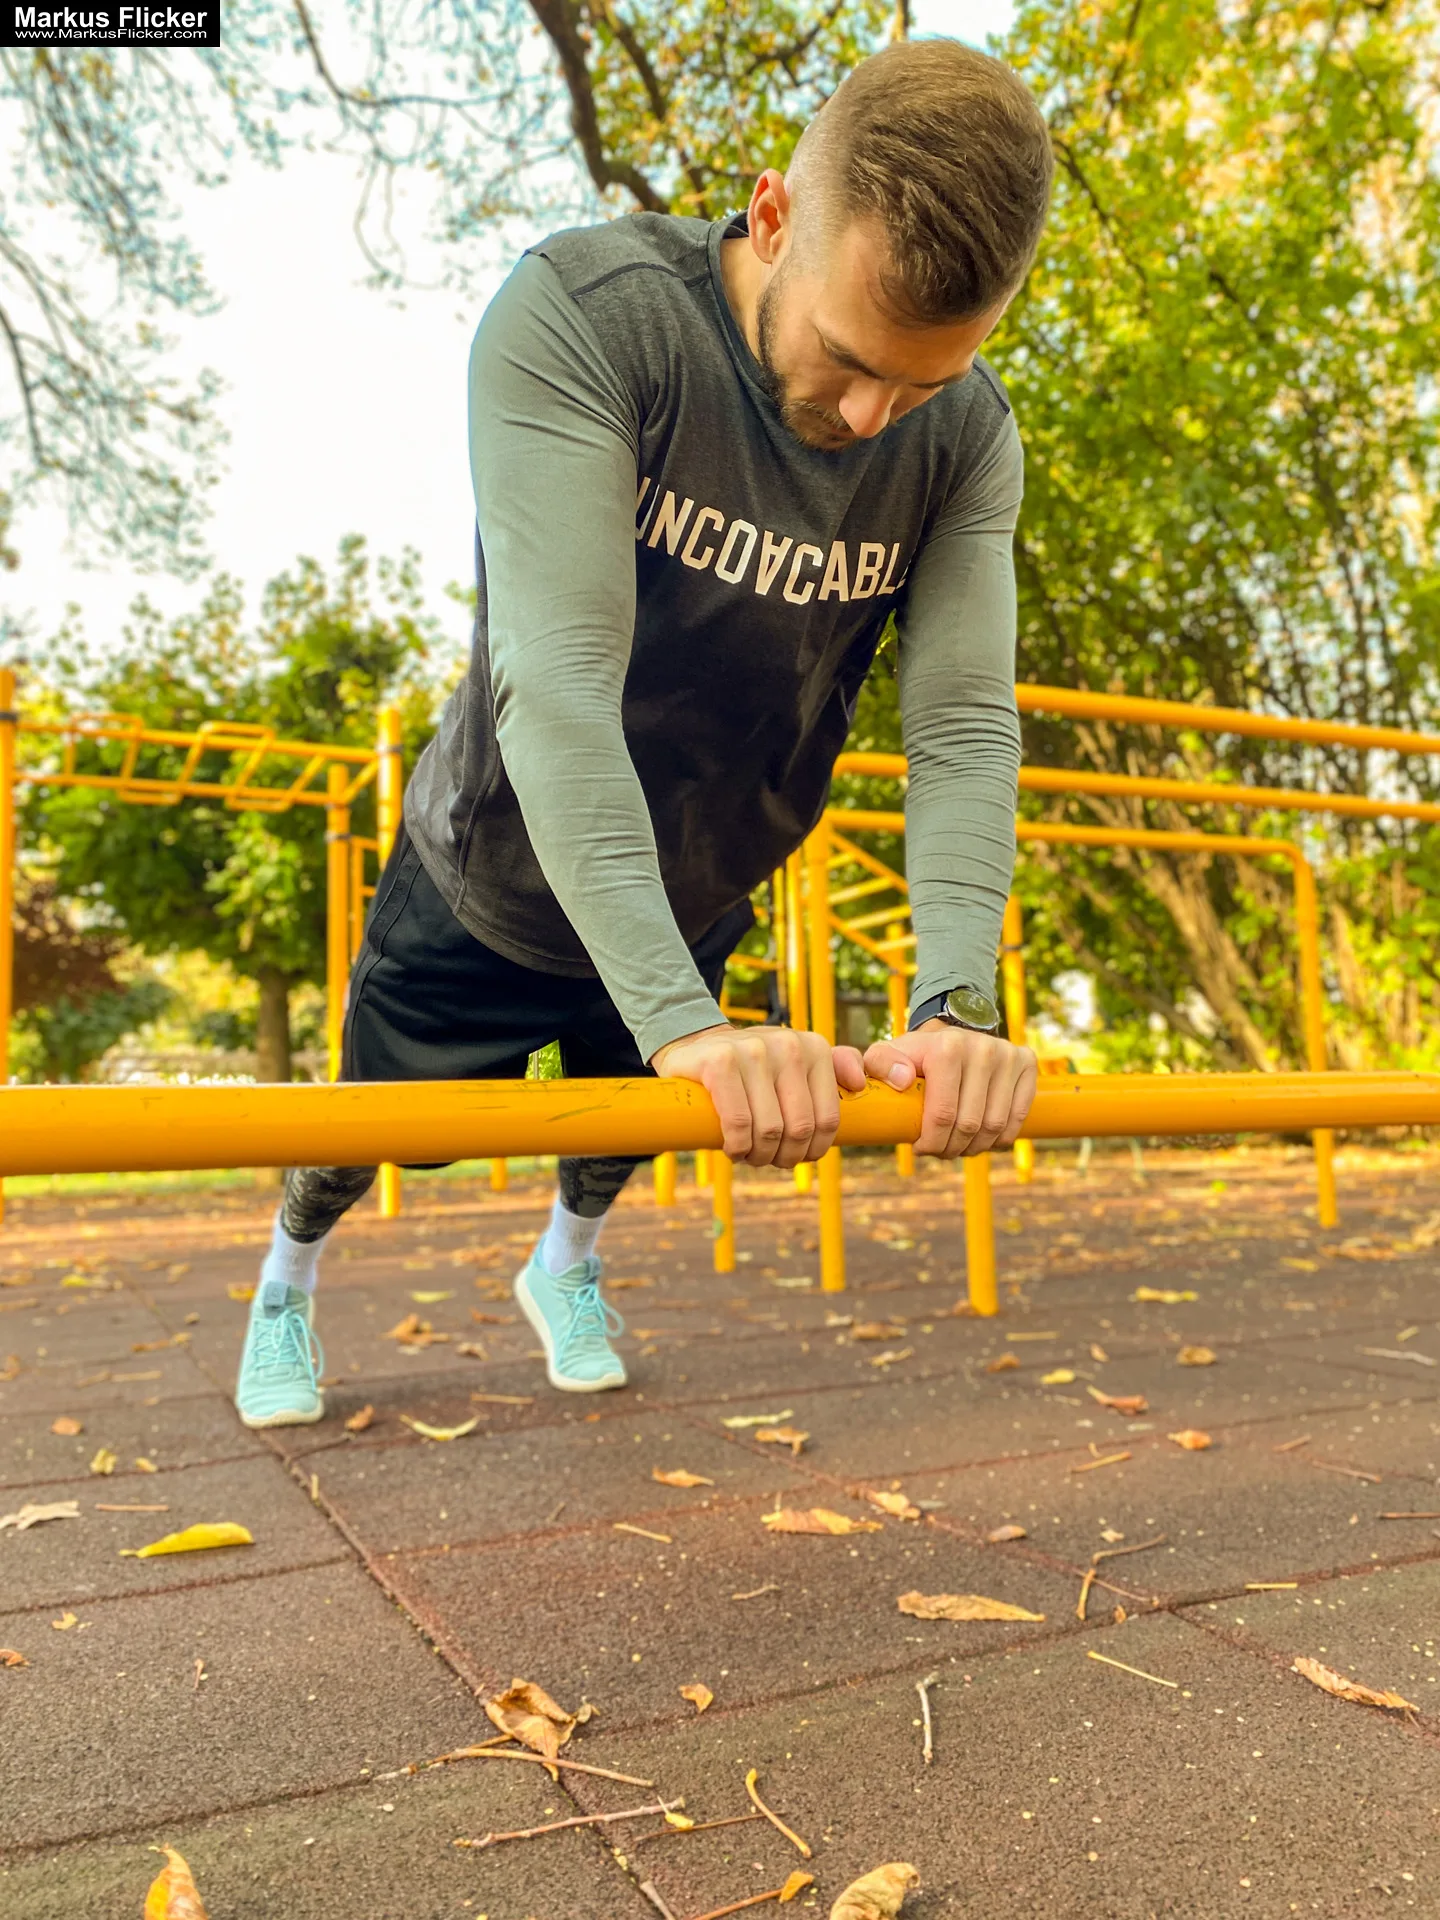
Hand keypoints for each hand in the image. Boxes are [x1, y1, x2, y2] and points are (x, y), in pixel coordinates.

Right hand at [649, 1023, 867, 1168]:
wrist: (699, 1046)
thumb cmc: (754, 1066)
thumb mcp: (798, 1059)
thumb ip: (838, 1065)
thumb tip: (859, 1085)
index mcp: (814, 1048)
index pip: (828, 1119)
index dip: (813, 1149)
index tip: (796, 1156)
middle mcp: (788, 1045)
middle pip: (800, 1128)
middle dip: (786, 1157)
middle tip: (769, 1160)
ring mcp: (753, 1051)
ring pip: (770, 1130)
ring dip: (759, 1156)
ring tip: (750, 1155)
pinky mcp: (720, 1062)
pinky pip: (740, 1123)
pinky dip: (738, 1147)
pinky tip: (733, 1150)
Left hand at [861, 1021, 1036, 1157]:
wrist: (950, 1035)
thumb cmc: (914, 1055)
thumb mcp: (885, 1055)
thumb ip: (879, 1065)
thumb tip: (903, 1079)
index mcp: (947, 1048)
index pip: (943, 1115)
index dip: (931, 1143)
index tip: (920, 1148)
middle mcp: (983, 1049)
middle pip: (970, 1125)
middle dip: (951, 1148)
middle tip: (939, 1151)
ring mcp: (1008, 1055)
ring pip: (995, 1127)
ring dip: (975, 1147)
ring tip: (958, 1147)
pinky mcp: (1026, 1064)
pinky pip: (1017, 1119)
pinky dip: (1000, 1138)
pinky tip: (982, 1138)